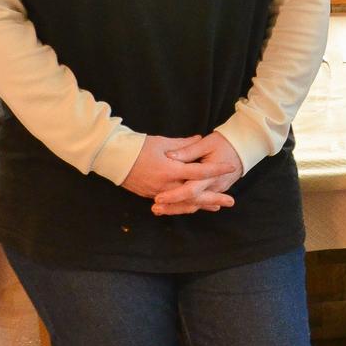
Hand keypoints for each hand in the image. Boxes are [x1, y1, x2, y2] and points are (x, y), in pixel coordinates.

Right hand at [120, 134, 236, 214]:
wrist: (114, 158)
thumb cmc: (138, 147)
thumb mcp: (163, 142)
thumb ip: (184, 144)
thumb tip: (200, 139)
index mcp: (171, 169)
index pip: (200, 171)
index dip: (216, 170)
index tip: (231, 168)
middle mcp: (167, 185)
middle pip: (196, 195)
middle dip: (214, 198)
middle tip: (231, 201)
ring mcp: (159, 193)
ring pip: (185, 203)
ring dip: (202, 205)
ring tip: (217, 206)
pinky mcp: (152, 196)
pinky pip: (173, 205)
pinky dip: (186, 206)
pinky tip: (195, 206)